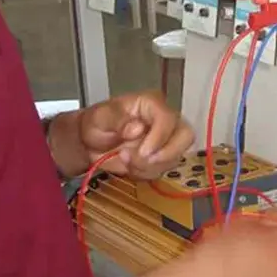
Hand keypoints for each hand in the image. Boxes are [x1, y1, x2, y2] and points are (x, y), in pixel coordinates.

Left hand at [79, 91, 194, 179]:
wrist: (90, 143)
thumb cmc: (97, 123)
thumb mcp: (101, 117)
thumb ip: (117, 120)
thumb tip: (138, 128)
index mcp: (151, 103)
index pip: (168, 118)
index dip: (160, 137)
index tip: (144, 152)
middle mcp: (164, 120)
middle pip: (185, 136)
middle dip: (165, 154)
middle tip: (141, 160)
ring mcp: (165, 140)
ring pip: (175, 157)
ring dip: (149, 166)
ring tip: (126, 159)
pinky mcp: (161, 157)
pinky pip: (162, 170)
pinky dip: (145, 173)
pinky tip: (129, 165)